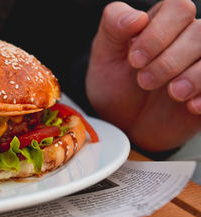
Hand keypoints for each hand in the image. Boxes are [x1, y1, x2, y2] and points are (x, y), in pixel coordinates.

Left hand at [86, 0, 200, 151]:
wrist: (124, 125)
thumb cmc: (116, 87)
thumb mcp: (105, 57)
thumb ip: (113, 27)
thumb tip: (136, 17)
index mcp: (163, 23)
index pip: (178, 8)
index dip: (158, 34)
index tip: (134, 61)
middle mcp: (188, 39)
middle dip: (169, 60)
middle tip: (144, 82)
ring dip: (194, 76)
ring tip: (172, 93)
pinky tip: (189, 106)